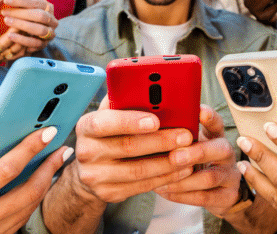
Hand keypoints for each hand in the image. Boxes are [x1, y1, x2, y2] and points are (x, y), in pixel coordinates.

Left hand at [0, 0, 58, 56]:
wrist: (32, 36)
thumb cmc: (27, 17)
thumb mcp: (27, 7)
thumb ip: (25, 0)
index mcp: (48, 7)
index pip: (36, 2)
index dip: (21, 1)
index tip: (6, 0)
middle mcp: (52, 20)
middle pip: (40, 15)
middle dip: (21, 13)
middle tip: (4, 12)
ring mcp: (50, 33)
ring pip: (39, 29)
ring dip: (22, 25)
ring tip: (6, 21)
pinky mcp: (45, 45)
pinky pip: (34, 43)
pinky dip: (22, 39)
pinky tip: (10, 35)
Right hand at [0, 127, 71, 233]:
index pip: (5, 170)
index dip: (30, 149)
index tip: (47, 132)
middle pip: (27, 193)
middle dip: (49, 168)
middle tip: (62, 148)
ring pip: (27, 210)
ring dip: (45, 184)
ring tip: (54, 162)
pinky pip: (17, 223)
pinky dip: (30, 202)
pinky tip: (37, 184)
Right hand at [70, 96, 195, 203]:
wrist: (91, 170)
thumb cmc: (109, 133)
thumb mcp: (109, 115)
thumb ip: (124, 100)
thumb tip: (148, 83)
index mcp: (86, 126)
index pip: (105, 122)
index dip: (130, 121)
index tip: (156, 120)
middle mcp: (86, 152)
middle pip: (127, 147)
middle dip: (161, 141)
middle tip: (186, 136)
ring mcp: (95, 176)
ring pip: (138, 170)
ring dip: (168, 163)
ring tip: (189, 154)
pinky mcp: (109, 193)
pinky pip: (142, 186)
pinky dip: (165, 178)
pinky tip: (181, 170)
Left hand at [153, 105, 241, 217]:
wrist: (216, 190)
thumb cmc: (194, 160)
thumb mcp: (189, 144)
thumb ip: (176, 135)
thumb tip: (148, 125)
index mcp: (215, 135)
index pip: (216, 122)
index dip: (210, 117)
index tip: (200, 112)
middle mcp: (225, 153)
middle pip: (219, 149)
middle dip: (195, 153)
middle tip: (174, 157)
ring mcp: (229, 175)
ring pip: (210, 177)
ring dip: (183, 180)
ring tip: (161, 180)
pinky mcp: (227, 196)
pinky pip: (205, 197)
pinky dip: (182, 195)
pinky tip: (165, 191)